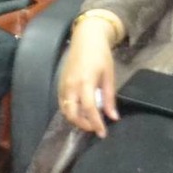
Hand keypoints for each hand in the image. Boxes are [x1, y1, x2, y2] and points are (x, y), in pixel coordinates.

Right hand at [57, 19, 119, 136]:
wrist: (85, 38)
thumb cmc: (100, 55)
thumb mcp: (109, 75)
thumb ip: (109, 98)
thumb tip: (113, 117)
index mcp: (85, 82)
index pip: (89, 109)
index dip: (96, 123)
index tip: (103, 133)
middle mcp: (71, 86)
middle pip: (72, 113)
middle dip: (83, 125)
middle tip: (95, 128)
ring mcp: (63, 85)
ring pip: (65, 110)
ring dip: (76, 119)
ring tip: (90, 121)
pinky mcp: (60, 84)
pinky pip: (62, 103)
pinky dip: (71, 111)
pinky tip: (81, 112)